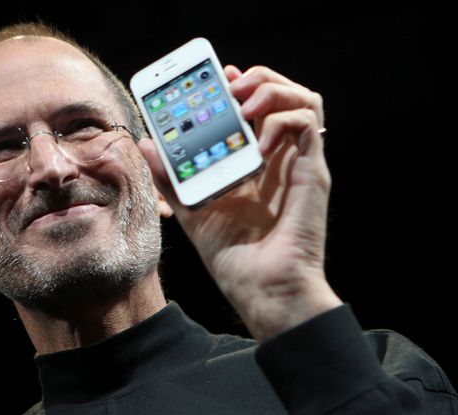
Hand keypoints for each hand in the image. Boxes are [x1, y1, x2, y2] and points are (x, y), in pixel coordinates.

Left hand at [138, 65, 341, 340]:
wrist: (261, 290)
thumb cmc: (234, 257)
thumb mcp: (191, 209)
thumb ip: (171, 177)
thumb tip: (147, 143)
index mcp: (256, 163)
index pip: (258, 107)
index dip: (243, 83)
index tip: (221, 76)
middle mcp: (281, 158)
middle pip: (284, 94)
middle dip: (257, 79)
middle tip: (230, 87)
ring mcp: (299, 164)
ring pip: (304, 99)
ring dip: (272, 90)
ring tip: (243, 105)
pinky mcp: (313, 173)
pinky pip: (307, 124)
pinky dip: (281, 122)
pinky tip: (258, 146)